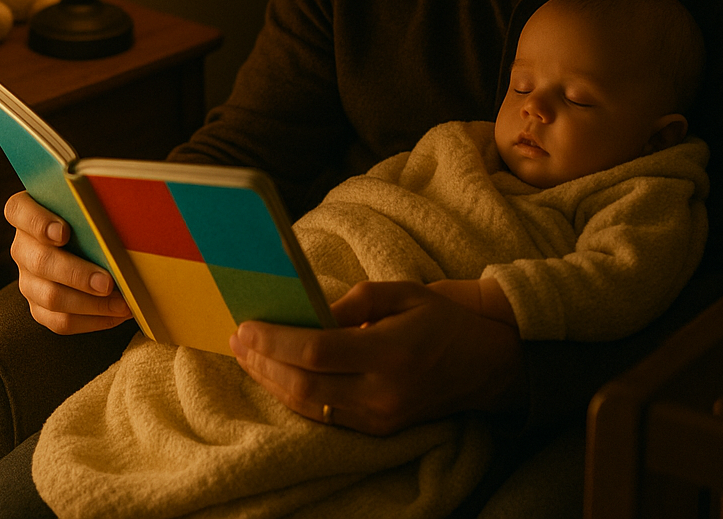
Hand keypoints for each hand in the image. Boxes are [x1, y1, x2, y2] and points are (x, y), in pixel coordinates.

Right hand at [5, 190, 132, 333]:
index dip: (39, 222)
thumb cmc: (96, 214)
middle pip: (41, 262)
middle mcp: (23, 246)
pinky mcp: (39, 306)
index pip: (19, 211)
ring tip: (121, 304)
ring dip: (89, 303)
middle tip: (107, 283)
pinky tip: (117, 314)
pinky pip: (60, 321)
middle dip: (77, 274)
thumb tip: (128, 212)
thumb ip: (98, 205)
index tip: (63, 233)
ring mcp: (27, 279)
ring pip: (50, 297)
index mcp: (28, 212)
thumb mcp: (94, 202)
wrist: (94, 240)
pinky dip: (92, 320)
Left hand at [230, 280, 525, 435]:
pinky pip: (325, 416)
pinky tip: (277, 378)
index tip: (247, 326)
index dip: (276, 342)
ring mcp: (379, 417)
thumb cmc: (442, 319)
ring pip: (309, 406)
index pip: (317, 352)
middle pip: (304, 385)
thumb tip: (313, 312)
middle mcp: (382, 392)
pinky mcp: (378, 430)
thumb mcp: (405, 292)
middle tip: (237, 340)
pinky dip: (294, 397)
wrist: (485, 364)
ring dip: (272, 383)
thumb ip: (357, 300)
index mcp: (391, 352)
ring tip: (248, 358)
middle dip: (263, 364)